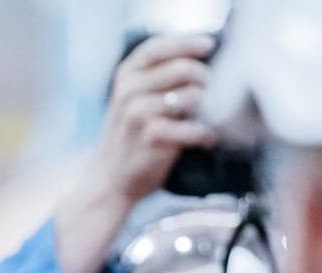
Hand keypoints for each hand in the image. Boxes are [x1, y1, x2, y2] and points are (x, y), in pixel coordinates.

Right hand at [53, 34, 219, 272]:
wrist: (109, 179)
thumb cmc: (128, 138)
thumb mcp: (131, 100)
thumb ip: (154, 79)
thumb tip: (197, 63)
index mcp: (125, 76)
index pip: (158, 48)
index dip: (187, 43)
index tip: (209, 46)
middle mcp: (130, 91)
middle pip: (182, 69)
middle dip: (205, 78)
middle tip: (212, 92)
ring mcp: (140, 114)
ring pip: (192, 96)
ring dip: (209, 106)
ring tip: (209, 117)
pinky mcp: (154, 138)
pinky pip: (194, 128)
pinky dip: (205, 134)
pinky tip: (205, 138)